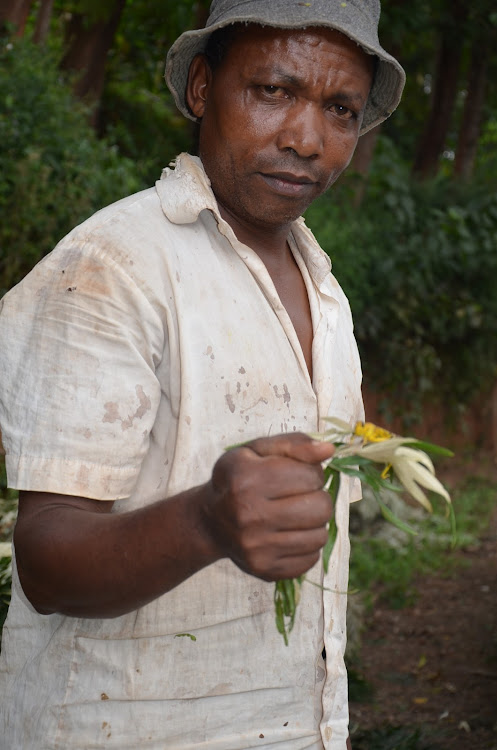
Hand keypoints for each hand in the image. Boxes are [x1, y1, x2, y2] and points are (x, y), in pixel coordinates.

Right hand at [201, 432, 334, 580]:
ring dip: (315, 523)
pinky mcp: (264, 569)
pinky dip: (307, 545)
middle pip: (320, 508)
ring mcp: (256, 546)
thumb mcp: (257, 450)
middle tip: (303, 496)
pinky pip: (310, 559)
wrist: (209, 521)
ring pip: (319, 536)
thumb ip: (294, 444)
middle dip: (318, 498)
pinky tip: (290, 534)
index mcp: (247, 479)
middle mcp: (249, 514)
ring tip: (297, 515)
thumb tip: (329, 450)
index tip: (300, 475)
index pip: (311, 476)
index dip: (312, 473)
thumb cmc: (238, 478)